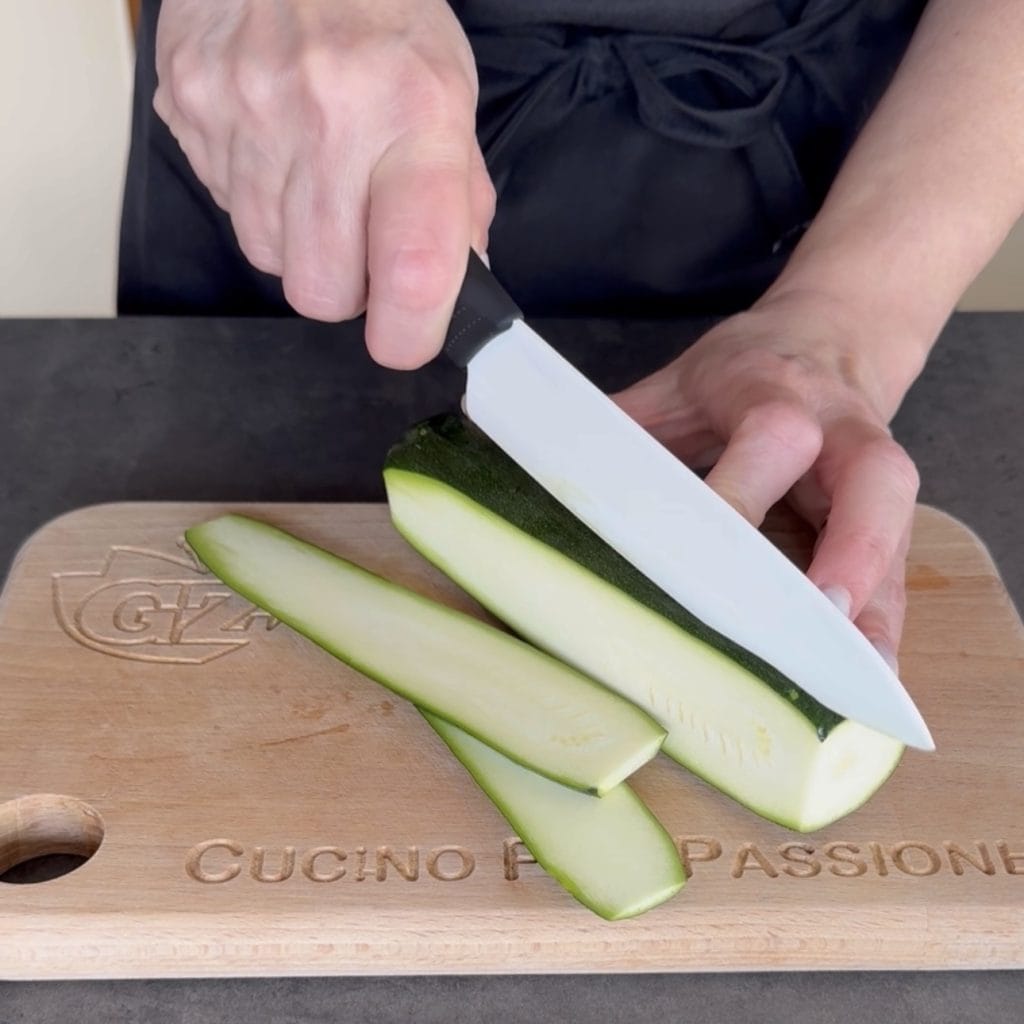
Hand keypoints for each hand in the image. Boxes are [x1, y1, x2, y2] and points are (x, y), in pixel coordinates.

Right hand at [153, 0, 494, 367]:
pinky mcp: (190, 111)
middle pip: (323, 292)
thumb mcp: (451, 94)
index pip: (412, 268)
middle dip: (349, 290)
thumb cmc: (382, 13)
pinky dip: (261, 202)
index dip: (411, 332)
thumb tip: (459, 285)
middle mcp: (325, 118)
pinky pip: (229, 210)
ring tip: (320, 177)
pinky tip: (279, 151)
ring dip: (303, 245)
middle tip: (364, 239)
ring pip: (272, 261)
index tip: (409, 339)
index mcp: (413, 114)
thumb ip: (461, 198)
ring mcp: (245, 115)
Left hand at [613, 291, 921, 668]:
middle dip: (849, 550)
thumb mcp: (679, 383)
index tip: (700, 549)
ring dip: (876, 608)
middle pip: (871, 481)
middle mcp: (842, 429)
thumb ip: (625, 424)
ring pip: (895, 535)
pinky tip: (866, 678)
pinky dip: (882, 625)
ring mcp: (875, 475)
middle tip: (816, 615)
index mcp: (776, 390)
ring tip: (847, 682)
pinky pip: (896, 571)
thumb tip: (540, 464)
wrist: (832, 340)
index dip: (741, 492)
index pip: (772, 435)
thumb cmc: (746, 370)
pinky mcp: (889, 516)